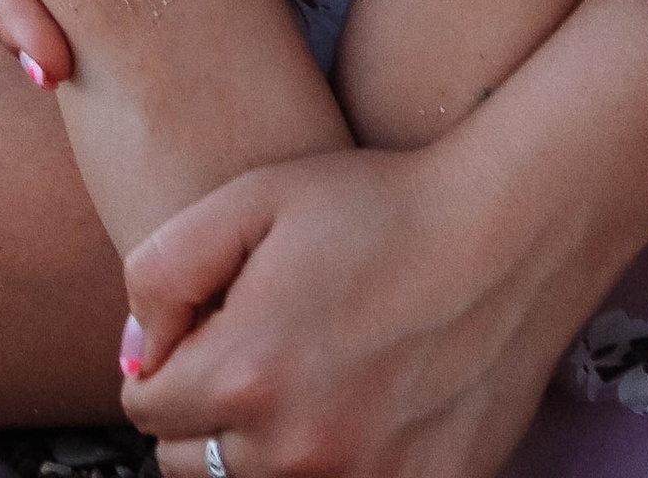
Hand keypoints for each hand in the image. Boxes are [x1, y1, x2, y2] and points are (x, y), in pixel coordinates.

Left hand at [121, 143, 564, 477]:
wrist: (511, 231)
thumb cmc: (381, 203)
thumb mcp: (256, 196)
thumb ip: (162, 273)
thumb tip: (136, 358)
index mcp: (244, 374)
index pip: (147, 411)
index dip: (169, 362)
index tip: (211, 327)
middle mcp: (295, 449)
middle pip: (193, 467)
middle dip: (209, 415)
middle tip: (263, 352)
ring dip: (267, 449)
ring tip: (311, 378)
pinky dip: (339, 466)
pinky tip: (364, 407)